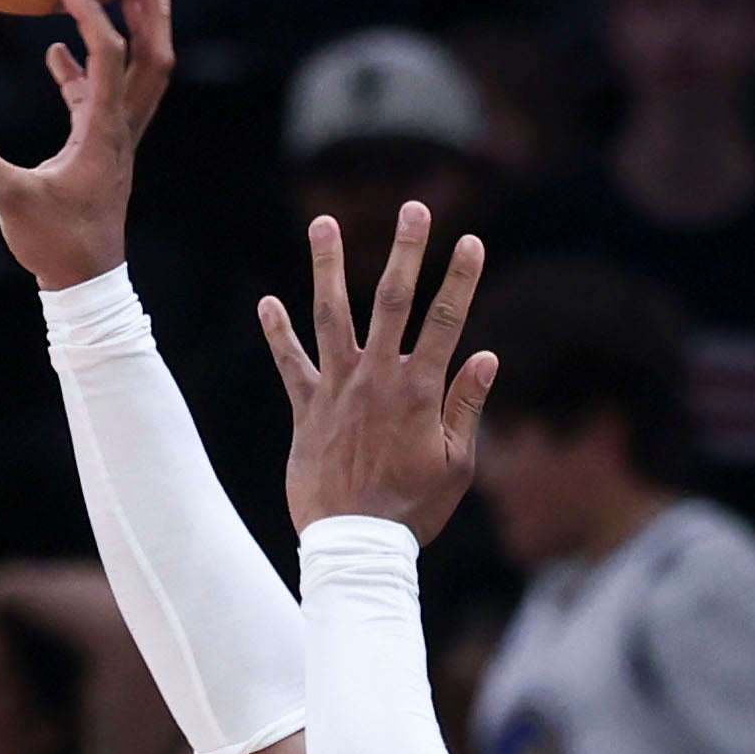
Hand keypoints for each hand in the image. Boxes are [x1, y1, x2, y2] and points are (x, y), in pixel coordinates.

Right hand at [0, 0, 175, 290]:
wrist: (84, 282)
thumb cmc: (58, 243)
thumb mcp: (13, 201)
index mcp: (104, 132)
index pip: (108, 57)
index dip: (91, 15)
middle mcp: (119, 129)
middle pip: (152, 57)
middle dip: (153, 11)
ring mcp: (112, 139)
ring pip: (136, 74)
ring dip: (133, 32)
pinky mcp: (97, 151)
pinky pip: (98, 98)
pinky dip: (85, 70)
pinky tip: (56, 52)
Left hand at [263, 204, 495, 539]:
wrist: (355, 545)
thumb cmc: (414, 509)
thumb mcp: (458, 462)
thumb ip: (467, 405)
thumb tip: (488, 356)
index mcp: (419, 391)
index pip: (445, 322)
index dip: (461, 279)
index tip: (472, 242)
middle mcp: (376, 380)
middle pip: (391, 302)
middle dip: (407, 252)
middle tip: (414, 208)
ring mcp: (337, 391)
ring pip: (331, 316)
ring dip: (328, 267)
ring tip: (323, 223)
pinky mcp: (307, 411)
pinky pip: (289, 366)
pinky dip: (277, 334)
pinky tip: (267, 302)